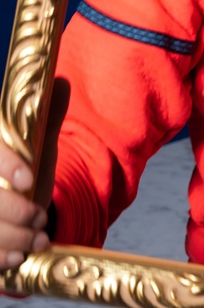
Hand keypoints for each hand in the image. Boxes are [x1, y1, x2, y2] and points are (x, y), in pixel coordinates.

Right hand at [0, 78, 69, 268]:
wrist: (18, 202)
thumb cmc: (25, 170)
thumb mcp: (38, 144)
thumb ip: (48, 114)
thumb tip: (60, 82)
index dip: (6, 164)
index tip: (28, 179)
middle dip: (13, 211)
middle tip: (39, 218)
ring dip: (10, 238)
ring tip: (38, 239)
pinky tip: (17, 259)